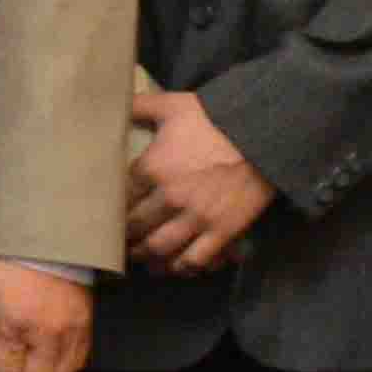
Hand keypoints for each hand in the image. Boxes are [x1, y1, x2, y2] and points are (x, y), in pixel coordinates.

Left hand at [122, 81, 270, 276]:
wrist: (263, 133)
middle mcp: (169, 198)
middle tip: (121, 242)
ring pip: (160, 248)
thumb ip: (140, 106)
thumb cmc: (215, 117)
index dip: (113, 210)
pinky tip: (175, 267)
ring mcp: (195, 217)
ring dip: (147, 257)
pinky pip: (195, 259)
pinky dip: (182, 268)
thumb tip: (116, 103)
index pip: (120, 198)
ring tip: (142, 258)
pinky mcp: (221, 231)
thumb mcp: (172, 105)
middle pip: (136, 227)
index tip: (108, 216)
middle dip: (126, 237)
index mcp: (152, 168)